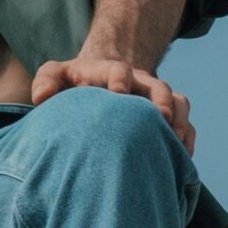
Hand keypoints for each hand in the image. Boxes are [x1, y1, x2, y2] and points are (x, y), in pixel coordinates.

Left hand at [30, 57, 194, 153]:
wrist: (100, 78)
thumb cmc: (74, 81)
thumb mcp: (56, 74)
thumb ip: (46, 80)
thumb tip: (40, 97)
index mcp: (110, 72)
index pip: (118, 70)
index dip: (120, 78)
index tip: (118, 92)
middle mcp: (139, 83)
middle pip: (159, 85)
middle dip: (161, 100)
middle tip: (160, 118)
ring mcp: (155, 98)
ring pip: (178, 102)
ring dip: (180, 120)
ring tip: (176, 141)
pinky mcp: (165, 114)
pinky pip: (185, 122)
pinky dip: (187, 137)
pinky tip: (183, 157)